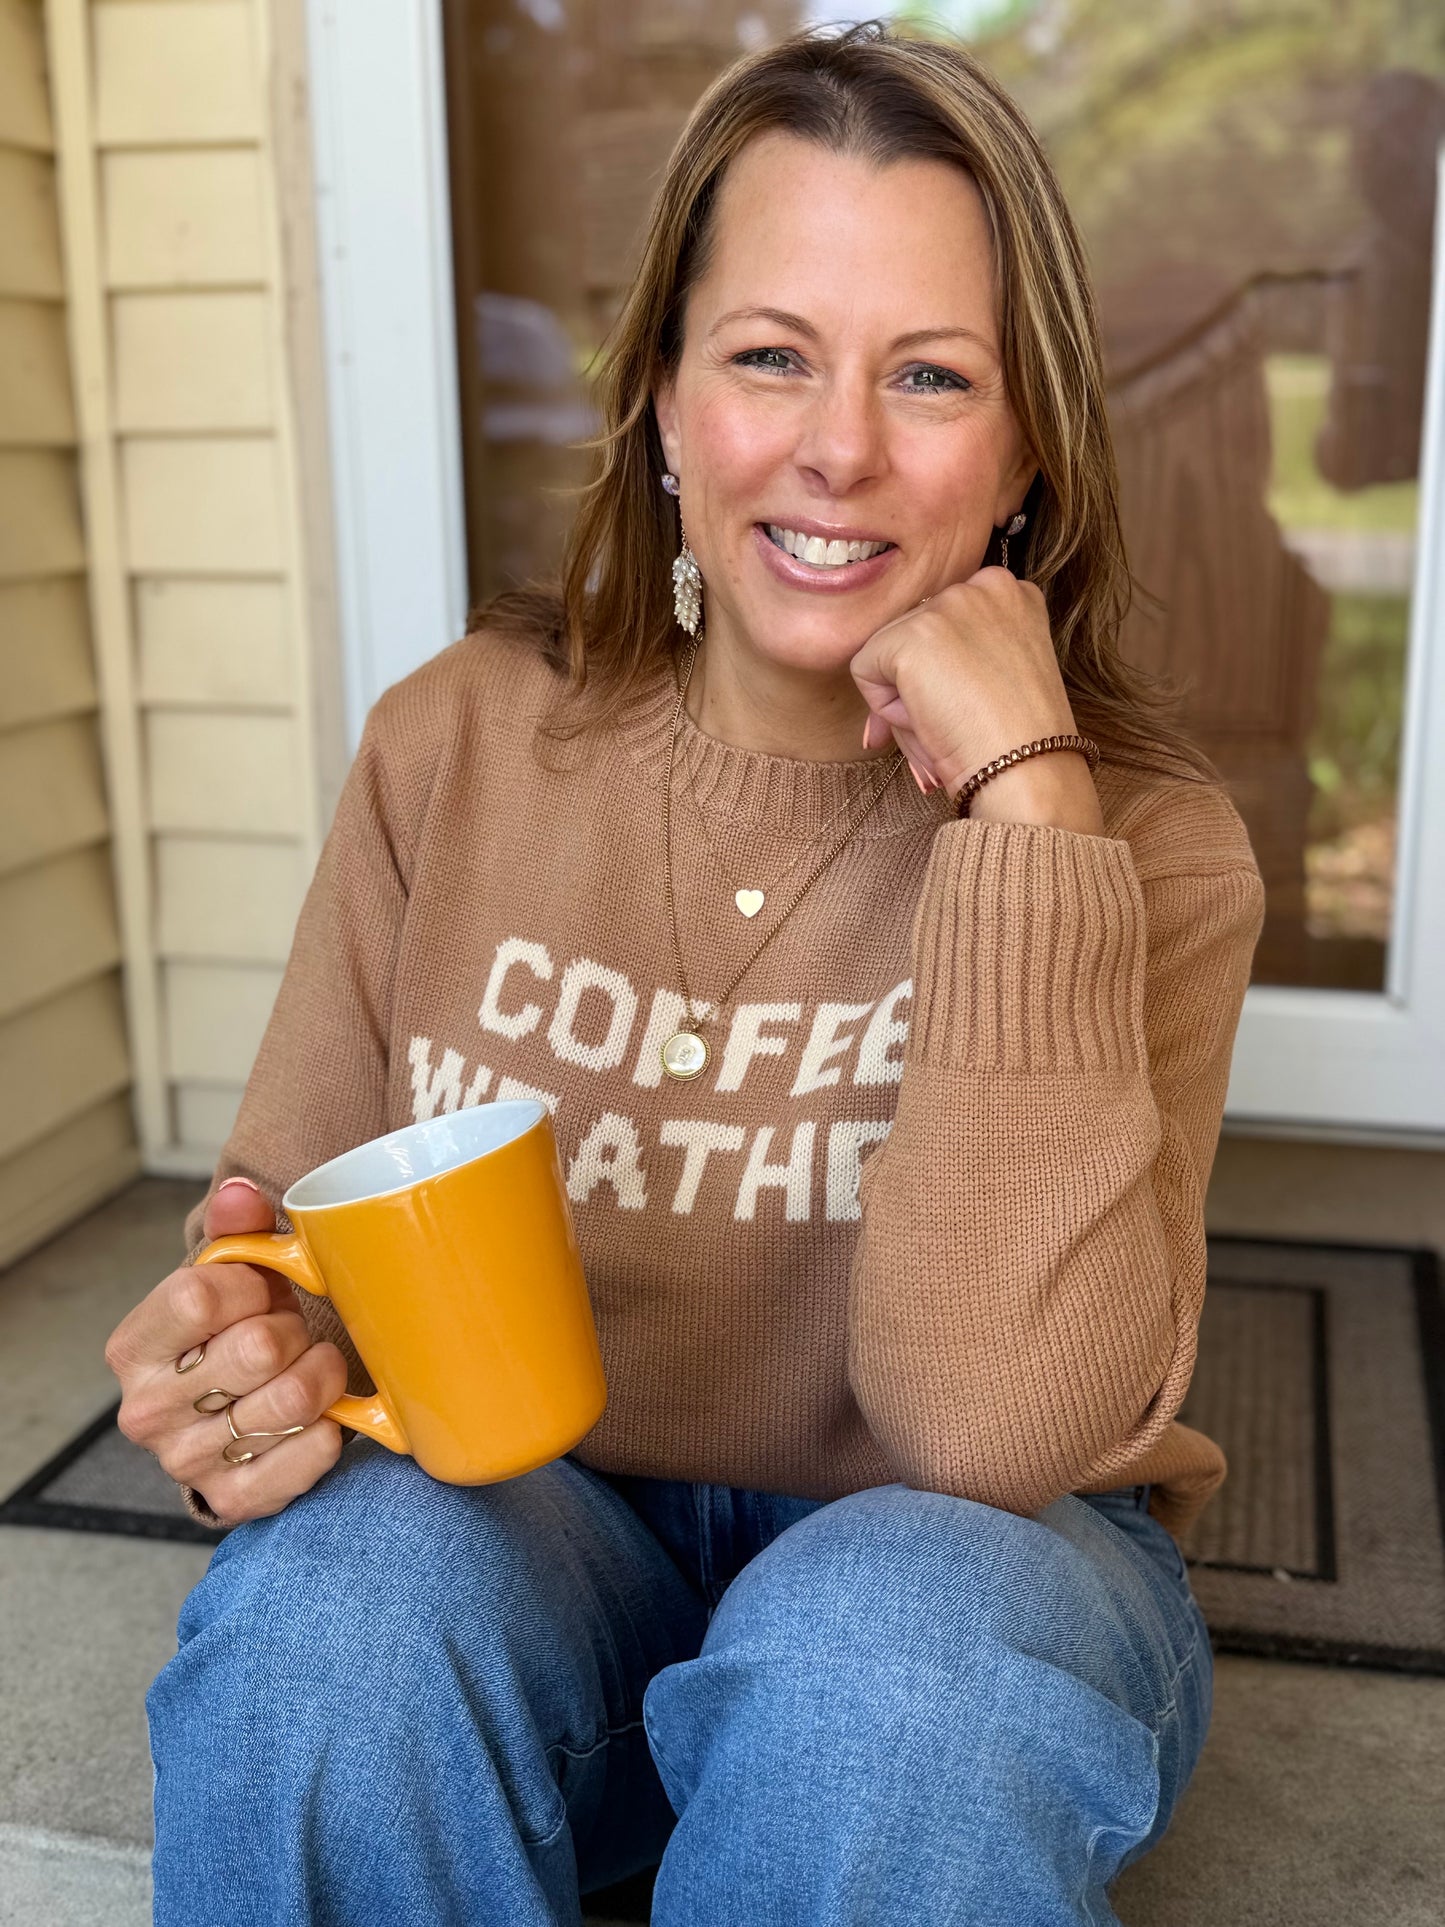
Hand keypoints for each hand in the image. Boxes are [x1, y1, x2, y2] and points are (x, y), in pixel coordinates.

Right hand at [105, 1179, 347, 1524]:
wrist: (228, 1415)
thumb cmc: (232, 1332)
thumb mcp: (227, 1276)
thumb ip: (236, 1229)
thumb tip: (242, 1195)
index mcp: (132, 1347)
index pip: (199, 1296)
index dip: (252, 1285)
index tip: (260, 1291)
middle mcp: (147, 1411)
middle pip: (258, 1349)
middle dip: (295, 1330)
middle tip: (292, 1333)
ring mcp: (187, 1462)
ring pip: (293, 1400)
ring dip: (322, 1375)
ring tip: (311, 1368)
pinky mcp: (234, 1500)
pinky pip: (311, 1455)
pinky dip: (330, 1429)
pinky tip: (316, 1417)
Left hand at [850, 567, 1094, 819]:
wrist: (1028, 767)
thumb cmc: (1019, 741)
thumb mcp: (994, 679)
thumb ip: (951, 663)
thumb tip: (882, 705)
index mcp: (1010, 592)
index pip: (943, 622)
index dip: (941, 669)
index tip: (967, 702)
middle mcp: (981, 584)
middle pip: (912, 631)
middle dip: (919, 682)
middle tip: (957, 721)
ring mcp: (947, 605)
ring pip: (887, 650)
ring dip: (905, 696)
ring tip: (949, 722)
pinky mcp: (913, 634)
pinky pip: (864, 670)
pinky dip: (885, 708)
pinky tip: (929, 720)